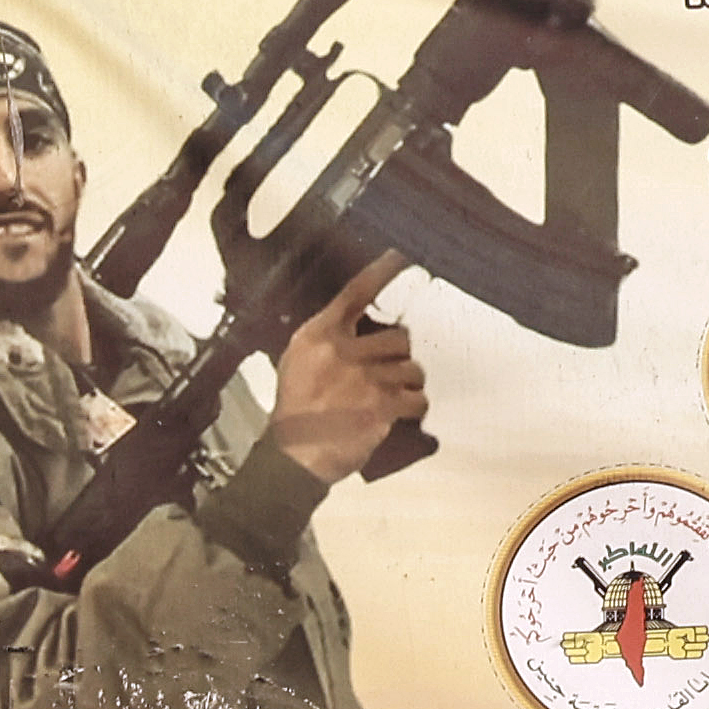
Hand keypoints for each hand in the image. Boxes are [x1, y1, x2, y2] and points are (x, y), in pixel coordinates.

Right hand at [263, 281, 427, 483]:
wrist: (293, 455)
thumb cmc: (295, 411)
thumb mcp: (298, 362)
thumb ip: (327, 340)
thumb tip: (361, 328)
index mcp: (319, 336)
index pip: (356, 293)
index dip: (383, 270)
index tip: (404, 252)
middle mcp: (342, 352)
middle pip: (399, 337)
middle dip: (401, 356)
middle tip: (391, 370)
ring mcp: (363, 380)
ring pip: (412, 369)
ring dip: (409, 383)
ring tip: (394, 394)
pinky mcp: (380, 408)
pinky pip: (416, 400)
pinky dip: (413, 406)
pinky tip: (401, 411)